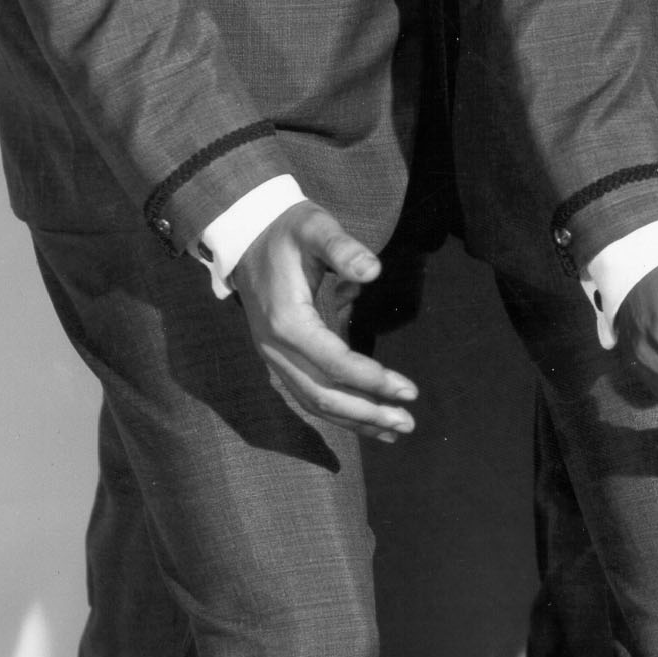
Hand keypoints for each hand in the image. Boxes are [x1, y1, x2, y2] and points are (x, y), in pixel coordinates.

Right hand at [232, 201, 416, 441]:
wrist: (248, 236)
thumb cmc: (287, 231)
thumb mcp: (314, 227)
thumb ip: (343, 248)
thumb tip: (374, 271)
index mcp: (287, 321)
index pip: (335, 363)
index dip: (373, 380)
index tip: (408, 390)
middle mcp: (275, 348)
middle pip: (324, 394)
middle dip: (368, 412)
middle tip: (410, 422)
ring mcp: (274, 358)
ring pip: (314, 402)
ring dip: (356, 420)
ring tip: (396, 429)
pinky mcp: (279, 360)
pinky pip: (308, 395)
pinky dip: (339, 413)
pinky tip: (369, 423)